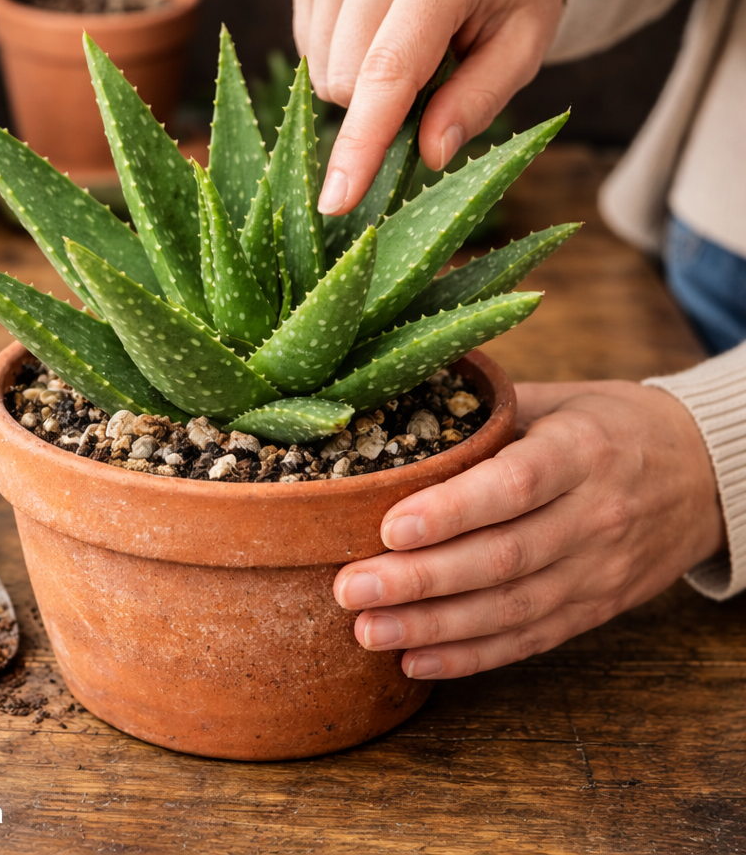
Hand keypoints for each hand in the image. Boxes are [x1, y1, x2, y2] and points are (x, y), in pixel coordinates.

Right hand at [292, 0, 567, 214]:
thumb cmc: (510, 2)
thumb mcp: (522, 52)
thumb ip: (477, 102)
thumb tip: (430, 154)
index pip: (388, 72)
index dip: (361, 142)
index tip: (336, 201)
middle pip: (347, 81)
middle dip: (382, 105)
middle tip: (430, 76)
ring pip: (322, 73)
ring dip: (361, 86)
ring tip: (408, 50)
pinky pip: (308, 53)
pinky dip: (341, 61)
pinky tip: (378, 35)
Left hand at [332, 380, 724, 678]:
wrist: (707, 476)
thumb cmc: (613, 426)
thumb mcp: (562, 399)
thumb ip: (490, 412)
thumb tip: (397, 403)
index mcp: (582, 453)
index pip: (514, 486)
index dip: (451, 511)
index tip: (387, 528)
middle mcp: (594, 517)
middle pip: (502, 558)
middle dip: (420, 580)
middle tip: (350, 588)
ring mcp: (599, 571)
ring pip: (511, 609)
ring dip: (434, 626)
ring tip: (367, 630)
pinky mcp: (597, 608)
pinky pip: (531, 639)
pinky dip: (472, 655)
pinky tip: (416, 659)